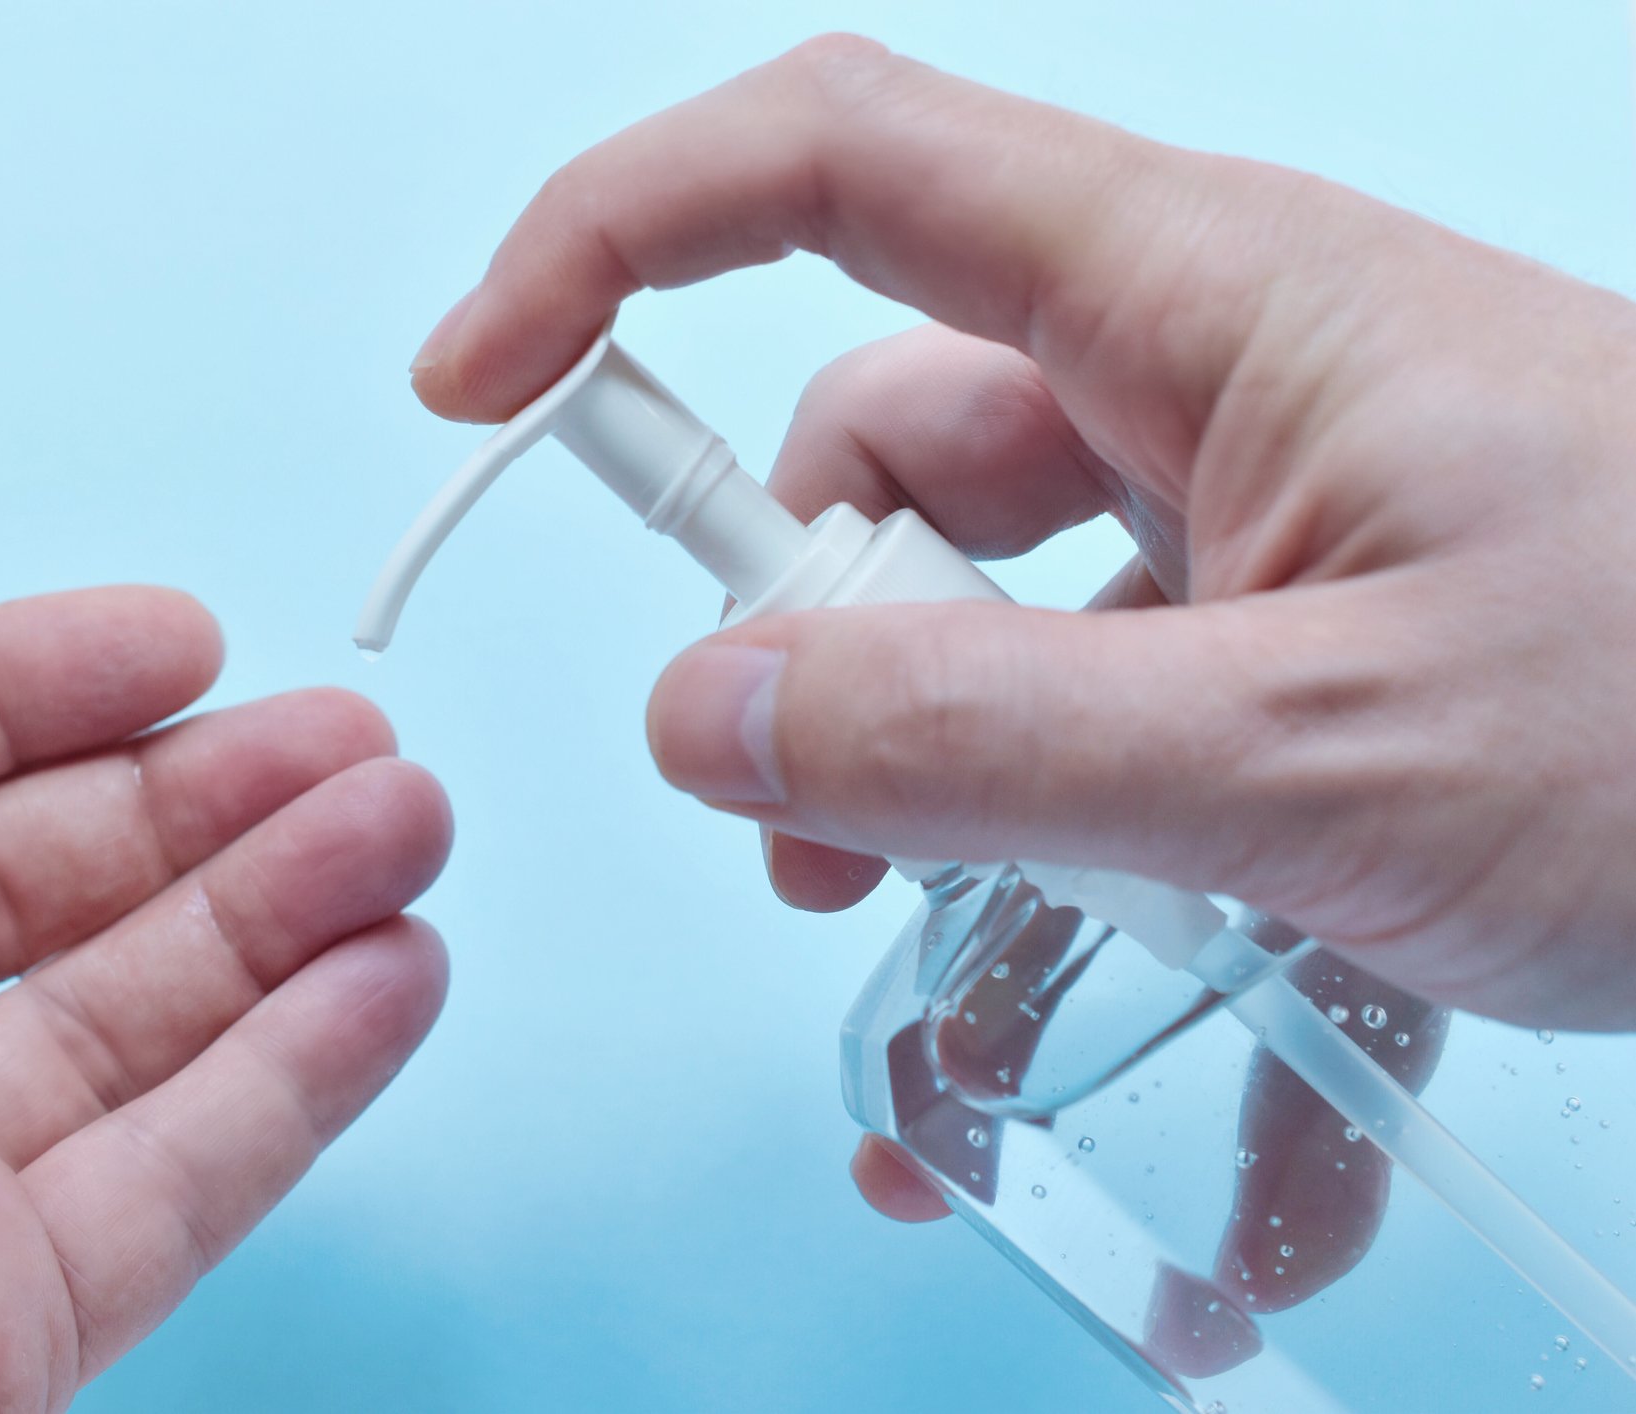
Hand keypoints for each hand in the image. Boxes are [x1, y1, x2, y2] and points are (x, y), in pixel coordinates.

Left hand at [0, 454, 452, 1411]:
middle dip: (204, 797)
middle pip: (20, 887)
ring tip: (410, 829)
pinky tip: (393, 979)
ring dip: (286, 916)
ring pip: (119, 1027)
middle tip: (356, 744)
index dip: (24, 685)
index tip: (183, 639)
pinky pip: (172, 1184)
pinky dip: (300, 1078)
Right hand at [408, 34, 1635, 1225]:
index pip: (830, 163)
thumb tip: (708, 716)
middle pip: (888, 460)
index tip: (480, 385)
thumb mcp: (1318, 756)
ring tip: (954, 1056)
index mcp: (1194, 306)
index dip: (615, 238)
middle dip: (810, 658)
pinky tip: (1171, 1151)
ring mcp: (1261, 539)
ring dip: (956, 850)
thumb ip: (981, 738)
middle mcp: (1206, 391)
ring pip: (1001, 652)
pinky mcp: (1314, 670)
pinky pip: (1143, 777)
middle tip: (810, 858)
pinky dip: (1117, 946)